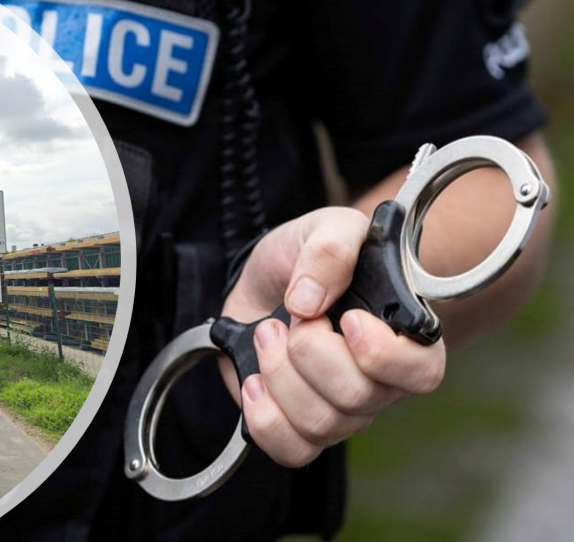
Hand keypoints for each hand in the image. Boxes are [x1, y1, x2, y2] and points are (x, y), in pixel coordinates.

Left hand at [217, 207, 446, 466]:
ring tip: (268, 334)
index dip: (382, 354)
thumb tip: (310, 299)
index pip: (421, 372)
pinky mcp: (299, 427)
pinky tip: (255, 380)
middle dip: (309, 350)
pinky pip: (291, 449)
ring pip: (320, 424)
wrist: (264, 281)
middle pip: (355, 398)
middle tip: (291, 317)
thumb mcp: (322, 229)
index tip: (346, 319)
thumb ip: (330, 248)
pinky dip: (264, 416)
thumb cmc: (307, 259)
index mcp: (402, 335)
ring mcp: (340, 411)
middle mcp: (378, 383)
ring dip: (279, 373)